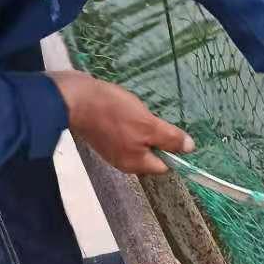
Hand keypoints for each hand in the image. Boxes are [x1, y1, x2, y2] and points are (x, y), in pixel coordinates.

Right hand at [50, 71, 193, 174]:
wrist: (73, 98)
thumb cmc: (113, 112)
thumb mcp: (148, 125)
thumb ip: (169, 139)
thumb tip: (190, 149)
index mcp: (134, 163)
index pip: (163, 165)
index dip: (172, 151)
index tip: (173, 132)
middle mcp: (123, 161)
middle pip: (150, 153)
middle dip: (156, 136)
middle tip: (153, 118)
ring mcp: (111, 148)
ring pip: (138, 141)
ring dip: (142, 127)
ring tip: (138, 111)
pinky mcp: (103, 135)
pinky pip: (124, 132)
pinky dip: (129, 122)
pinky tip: (125, 109)